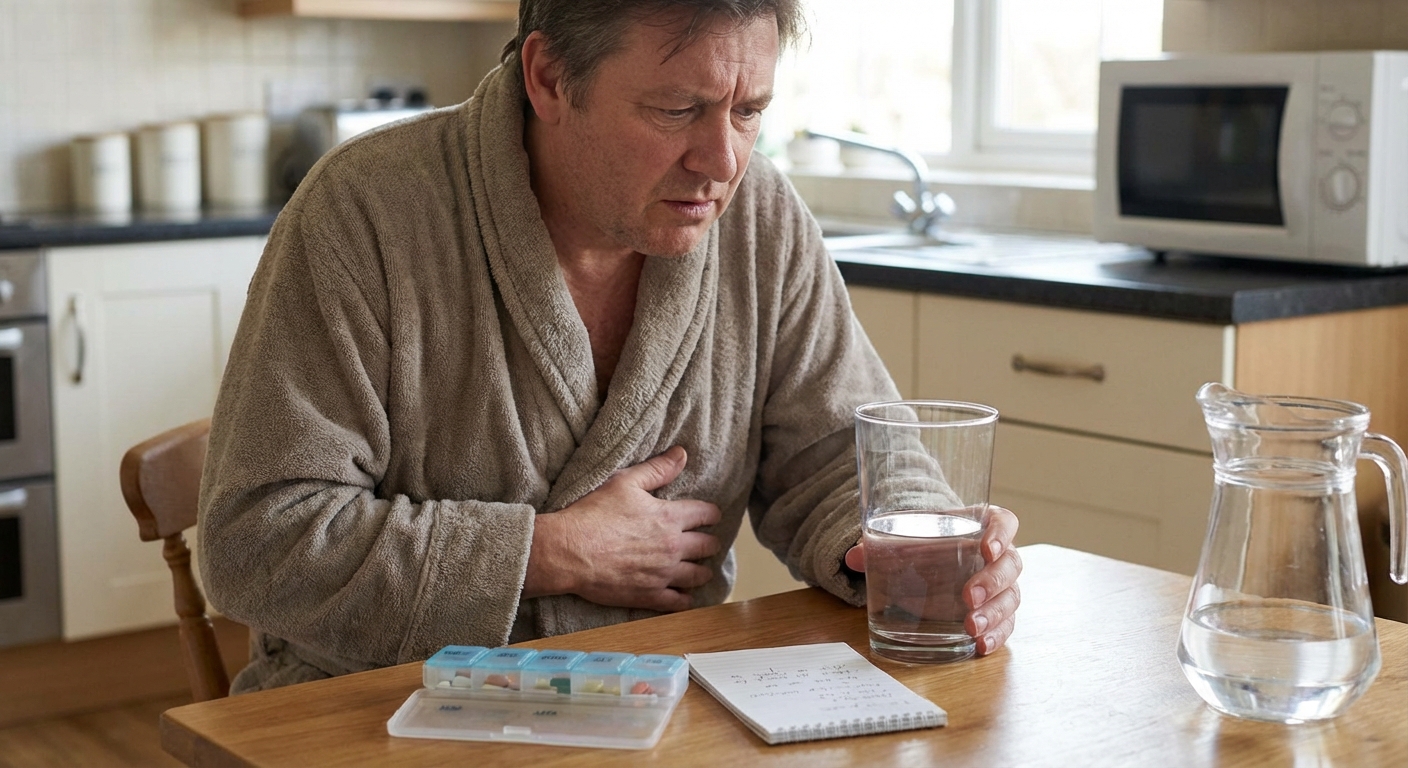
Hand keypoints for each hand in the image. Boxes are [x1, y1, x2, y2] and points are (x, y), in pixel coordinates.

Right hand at [524, 446, 721, 611]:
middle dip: (710, 543)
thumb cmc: (594, 514)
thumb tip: (681, 454)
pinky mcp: (650, 596)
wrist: (569, 551)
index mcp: (670, 517)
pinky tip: (685, 596)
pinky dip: (686, 599)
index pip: (706, 514)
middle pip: (708, 546)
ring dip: (702, 571)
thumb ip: (657, 469)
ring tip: (701, 570)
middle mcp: (673, 547)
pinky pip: (679, 603)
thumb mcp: (624, 482)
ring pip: (698, 575)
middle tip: (709, 544)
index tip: (711, 516)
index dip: (711, 514)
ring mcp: (663, 574)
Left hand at [844, 505, 1021, 655]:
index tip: (986, 548)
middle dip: (993, 582)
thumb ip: (880, 546)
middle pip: (1010, 565)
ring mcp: (1001, 587)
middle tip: (969, 596)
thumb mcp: (904, 541)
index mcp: (981, 527)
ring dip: (994, 614)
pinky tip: (981, 645)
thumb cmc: (924, 546)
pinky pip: (1006, 625)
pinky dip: (996, 636)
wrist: (929, 566)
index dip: (1001, 534)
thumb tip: (853, 557)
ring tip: (971, 627)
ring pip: (1010, 598)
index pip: (1004, 522)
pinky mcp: (997, 614)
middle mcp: (998, 557)